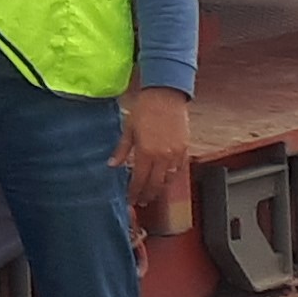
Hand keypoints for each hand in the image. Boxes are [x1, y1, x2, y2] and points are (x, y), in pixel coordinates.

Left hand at [113, 86, 192, 238]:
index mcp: (146, 152)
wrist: (166, 94)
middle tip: (141, 202)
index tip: (130, 199)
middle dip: (147, 195)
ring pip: (169, 180)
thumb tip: (112, 165)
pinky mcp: (185, 149)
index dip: (134, 192)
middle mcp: (163, 157)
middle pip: (155, 185)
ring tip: (152, 193)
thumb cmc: (145, 108)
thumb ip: (122, 150)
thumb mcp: (128, 129)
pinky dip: (172, 177)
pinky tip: (165, 179)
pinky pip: (179, 169)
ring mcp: (176, 154)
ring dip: (160, 189)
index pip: (139, 181)